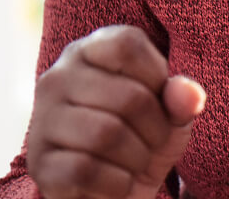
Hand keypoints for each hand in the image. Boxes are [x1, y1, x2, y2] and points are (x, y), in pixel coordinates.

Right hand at [27, 25, 209, 198]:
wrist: (109, 191)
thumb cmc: (139, 140)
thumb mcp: (168, 117)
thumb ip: (180, 100)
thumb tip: (189, 94)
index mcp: (87, 52)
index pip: (127, 45)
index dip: (157, 77)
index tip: (157, 101)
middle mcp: (57, 78)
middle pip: (129, 97)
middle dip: (156, 131)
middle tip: (152, 145)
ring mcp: (43, 119)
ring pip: (106, 135)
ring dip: (138, 160)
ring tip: (135, 165)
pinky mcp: (40, 162)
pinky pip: (86, 169)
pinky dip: (116, 184)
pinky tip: (116, 183)